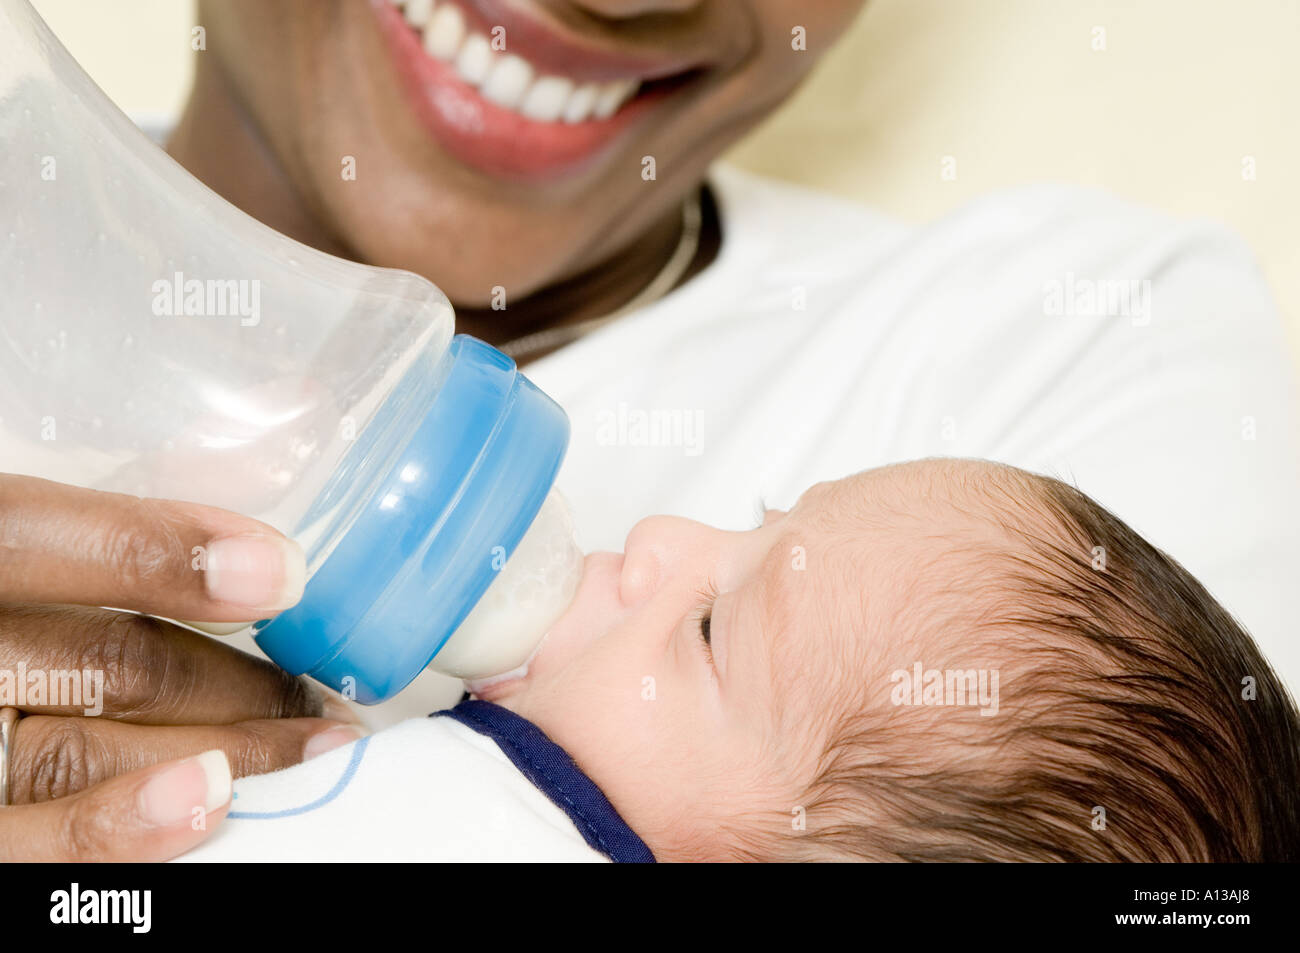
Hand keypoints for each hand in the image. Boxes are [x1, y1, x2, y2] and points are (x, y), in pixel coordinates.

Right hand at [0, 474, 361, 859]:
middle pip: (90, 656)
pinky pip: (14, 847)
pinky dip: (114, 830)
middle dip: (228, 676)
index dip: (153, 548)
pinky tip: (207, 805)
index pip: (22, 531)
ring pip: (75, 749)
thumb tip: (249, 535)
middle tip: (322, 689)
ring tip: (311, 747)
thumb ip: (78, 536)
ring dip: (217, 750)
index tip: (280, 569)